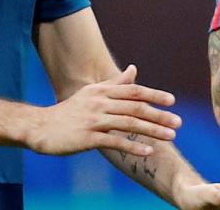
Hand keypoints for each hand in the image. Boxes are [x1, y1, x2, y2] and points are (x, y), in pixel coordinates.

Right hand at [29, 64, 180, 156]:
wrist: (41, 128)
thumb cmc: (70, 111)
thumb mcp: (92, 93)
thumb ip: (115, 83)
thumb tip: (134, 68)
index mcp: (102, 90)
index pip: (134, 90)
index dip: (154, 94)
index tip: (172, 101)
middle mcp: (100, 102)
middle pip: (136, 107)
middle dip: (159, 115)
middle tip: (178, 123)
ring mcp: (94, 120)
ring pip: (129, 123)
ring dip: (153, 131)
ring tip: (171, 137)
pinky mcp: (88, 137)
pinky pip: (115, 141)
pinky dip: (133, 146)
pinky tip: (148, 150)